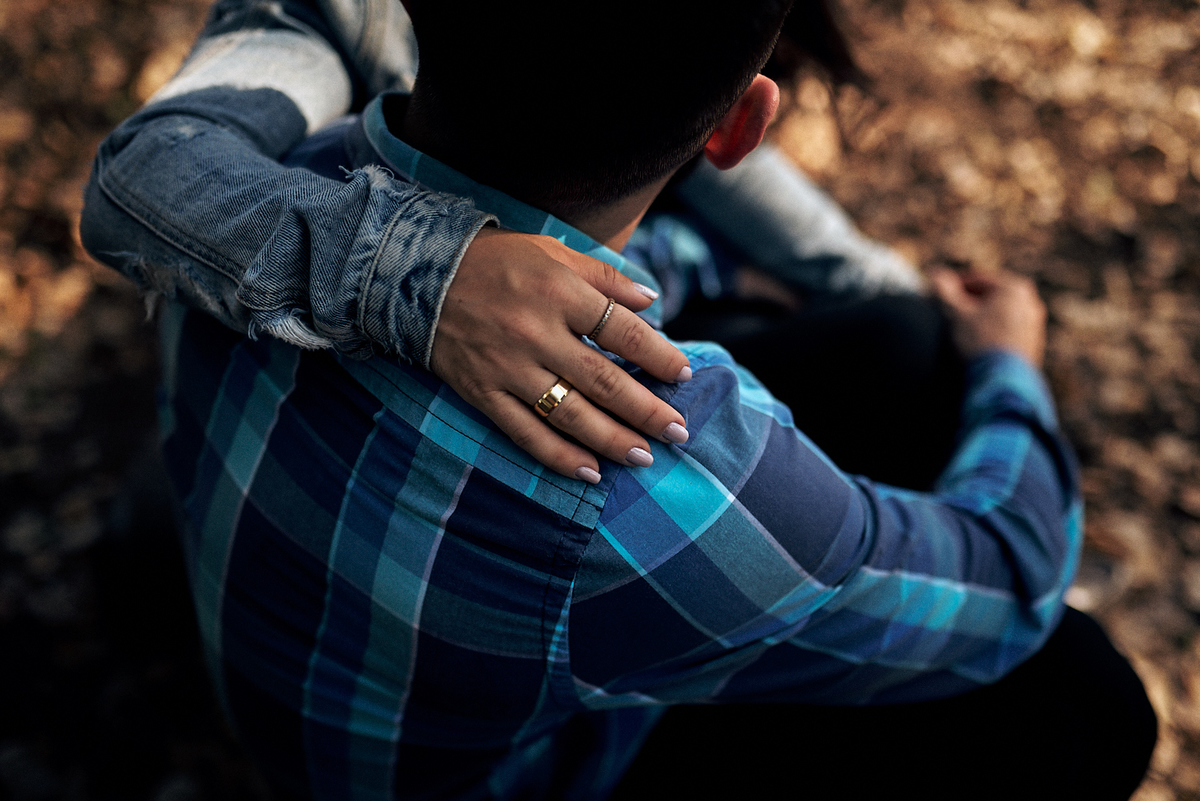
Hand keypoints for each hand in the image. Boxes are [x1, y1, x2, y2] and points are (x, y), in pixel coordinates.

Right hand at [430, 227, 692, 482]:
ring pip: (569, 414)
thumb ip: (604, 276)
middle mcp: (536, 333)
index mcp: (558, 292)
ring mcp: (508, 368)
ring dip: (612, 439)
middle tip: (679, 431)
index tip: (684, 374)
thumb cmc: (497, 260)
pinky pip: (526, 433)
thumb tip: (652, 300)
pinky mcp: (483, 393)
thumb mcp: (553, 251)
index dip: (658, 355)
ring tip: (645, 456)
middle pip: (603, 380)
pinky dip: (559, 456)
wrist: (418, 274)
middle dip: (647, 410)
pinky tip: (591, 472)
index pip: (622, 330)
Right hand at [930, 268, 1045, 367]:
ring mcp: (1034, 327)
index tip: (934, 293)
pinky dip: (989, 334)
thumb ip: (943, 290)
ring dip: (978, 319)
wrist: (1001, 382)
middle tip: (945, 312)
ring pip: (998, 316)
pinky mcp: (1032, 348)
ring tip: (957, 331)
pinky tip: (973, 347)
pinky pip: (1005, 333)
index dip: (951, 285)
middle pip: (989, 297)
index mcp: (1015, 288)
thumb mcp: (954, 313)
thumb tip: (934, 274)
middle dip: (967, 303)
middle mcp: (1031, 303)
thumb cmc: (978, 342)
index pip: (976, 280)